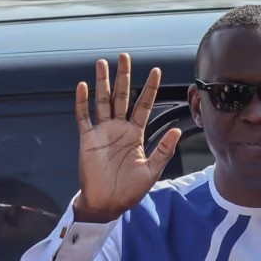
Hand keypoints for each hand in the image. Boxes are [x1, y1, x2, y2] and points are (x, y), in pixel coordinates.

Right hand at [73, 52, 180, 222]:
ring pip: (102, 101)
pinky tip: (82, 86)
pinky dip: (82, 102)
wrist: (107, 204)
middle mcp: (119, 129)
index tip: (157, 71)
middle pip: (122, 97)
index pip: (144, 106)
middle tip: (125, 56)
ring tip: (102, 63)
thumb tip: (178, 131)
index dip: (150, 88)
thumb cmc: (129, 191)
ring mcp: (102, 132)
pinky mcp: (88, 139)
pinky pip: (83, 117)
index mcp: (135, 134)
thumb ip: (163, 150)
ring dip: (102, 83)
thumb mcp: (151, 171)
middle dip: (124, 77)